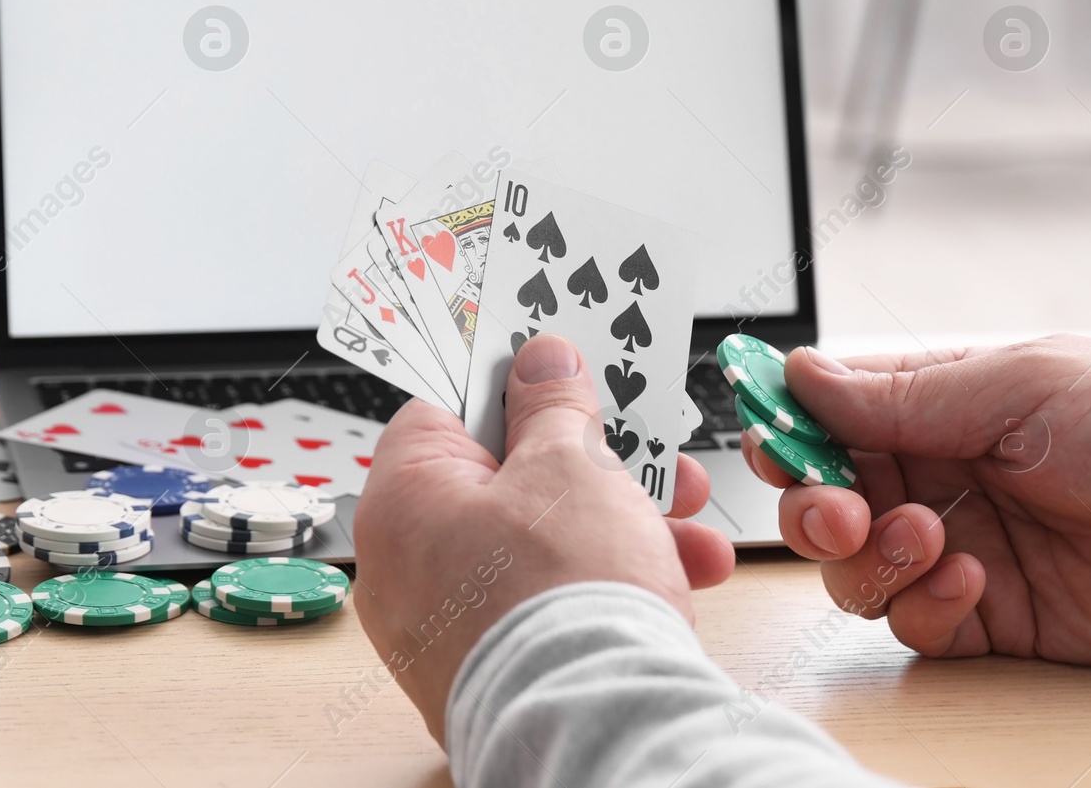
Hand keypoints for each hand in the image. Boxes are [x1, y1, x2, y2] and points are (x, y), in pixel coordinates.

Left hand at [354, 334, 735, 741]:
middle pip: (505, 482)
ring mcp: (447, 629)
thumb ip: (553, 405)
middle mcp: (406, 568)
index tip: (561, 374)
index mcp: (402, 500)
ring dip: (620, 524)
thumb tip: (540, 361)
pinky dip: (606, 585)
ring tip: (688, 522)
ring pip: (539, 547)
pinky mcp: (493, 672)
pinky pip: (548, 605)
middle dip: (591, 465)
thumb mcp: (570, 465)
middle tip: (646, 452)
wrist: (596, 728)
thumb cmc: (564, 594)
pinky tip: (683, 576)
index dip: (510, 387)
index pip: (444, 412)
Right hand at [746, 334, 1090, 666]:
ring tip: (927, 539)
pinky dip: (923, 606)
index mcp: (938, 406)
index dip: (789, 428)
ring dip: (869, 557)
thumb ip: (900, 395)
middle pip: (824, 498)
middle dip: (814, 505)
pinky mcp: (990, 619)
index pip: (831, 416)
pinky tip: (969, 580)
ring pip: (853, 567)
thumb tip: (801, 373)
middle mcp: (937, 478)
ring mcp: (959, 549)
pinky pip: (913, 624)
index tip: (772, 439)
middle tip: (840, 509)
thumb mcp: (1019, 388)